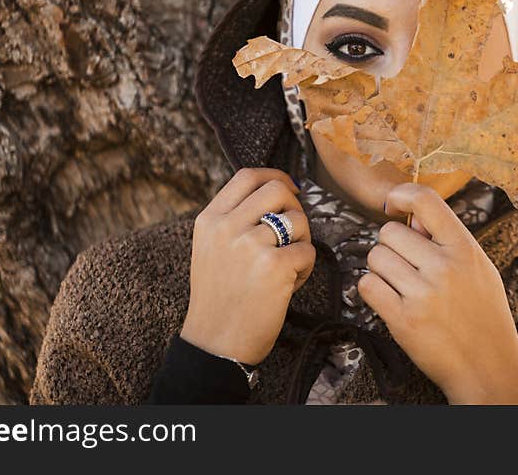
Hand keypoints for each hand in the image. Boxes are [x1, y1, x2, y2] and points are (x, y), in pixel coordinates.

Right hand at [181, 168, 314, 365]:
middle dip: (295, 207)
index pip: (247, 176)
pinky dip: (305, 268)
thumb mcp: (210, 248)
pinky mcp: (274, 266)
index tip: (290, 188)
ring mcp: (250, 245)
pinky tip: (289, 284)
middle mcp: (226, 227)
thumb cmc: (219, 298)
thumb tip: (276, 191)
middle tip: (294, 231)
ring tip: (288, 264)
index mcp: (209, 220)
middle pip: (277, 190)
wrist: (215, 343)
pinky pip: (308, 251)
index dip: (275, 176)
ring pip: (298, 220)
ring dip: (302, 240)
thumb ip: (233, 220)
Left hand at [358, 182, 517, 403]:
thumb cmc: (483, 315)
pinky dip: (372, 291)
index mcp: (465, 249)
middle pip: (389, 233)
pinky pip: (367, 286)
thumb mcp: (478, 270)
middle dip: (391, 247)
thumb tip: (414, 216)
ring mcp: (424, 294)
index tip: (393, 205)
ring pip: (375, 258)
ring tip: (402, 286)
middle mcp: (444, 267)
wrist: (488, 368)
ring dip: (381, 270)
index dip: (402, 195)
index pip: (426, 200)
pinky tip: (389, 300)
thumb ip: (447, 240)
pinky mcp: (404, 320)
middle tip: (405, 267)